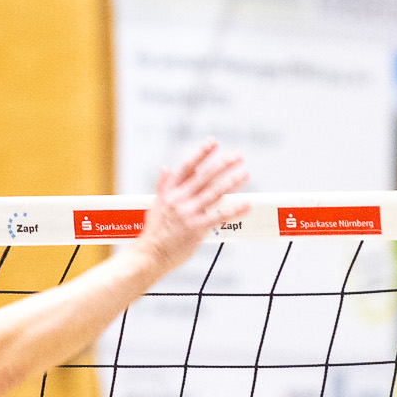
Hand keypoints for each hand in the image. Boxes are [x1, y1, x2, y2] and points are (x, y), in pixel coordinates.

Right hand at [134, 140, 248, 274]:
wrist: (150, 254)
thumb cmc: (154, 232)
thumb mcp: (155, 204)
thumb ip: (163, 185)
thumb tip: (165, 167)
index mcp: (169, 192)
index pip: (186, 167)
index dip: (200, 154)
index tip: (213, 142)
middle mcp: (179, 199)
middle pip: (204, 177)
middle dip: (222, 164)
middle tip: (238, 156)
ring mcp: (188, 213)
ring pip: (214, 193)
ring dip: (231, 182)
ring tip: (245, 173)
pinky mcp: (196, 228)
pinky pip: (219, 216)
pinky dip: (234, 210)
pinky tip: (246, 204)